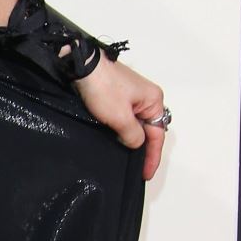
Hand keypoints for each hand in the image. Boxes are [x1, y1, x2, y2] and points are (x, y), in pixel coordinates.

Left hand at [76, 55, 168, 182]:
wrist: (81, 66)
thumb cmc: (104, 89)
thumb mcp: (120, 117)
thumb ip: (132, 135)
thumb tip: (136, 144)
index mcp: (154, 101)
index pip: (158, 135)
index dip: (152, 156)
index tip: (146, 174)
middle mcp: (147, 98)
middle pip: (149, 130)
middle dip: (145, 150)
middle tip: (137, 169)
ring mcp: (132, 96)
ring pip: (137, 125)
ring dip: (133, 141)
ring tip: (128, 160)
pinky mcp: (117, 96)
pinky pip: (125, 119)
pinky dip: (123, 131)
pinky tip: (118, 142)